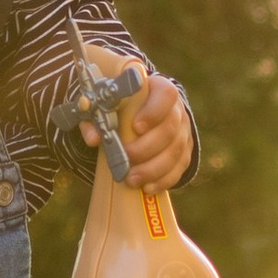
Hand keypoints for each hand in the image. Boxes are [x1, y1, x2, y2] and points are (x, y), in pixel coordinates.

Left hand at [91, 71, 192, 191]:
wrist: (141, 114)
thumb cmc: (122, 107)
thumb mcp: (107, 106)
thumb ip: (97, 118)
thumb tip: (94, 138)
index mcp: (160, 90)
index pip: (166, 95)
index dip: (153, 112)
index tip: (135, 127)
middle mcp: (177, 111)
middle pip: (170, 129)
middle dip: (147, 148)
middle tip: (127, 159)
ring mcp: (183, 133)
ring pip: (176, 152)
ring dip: (153, 169)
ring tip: (131, 180)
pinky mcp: (184, 153)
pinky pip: (179, 169)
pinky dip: (163, 180)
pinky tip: (147, 187)